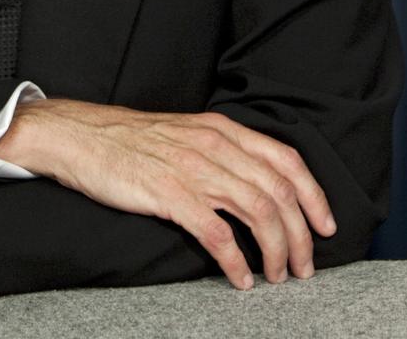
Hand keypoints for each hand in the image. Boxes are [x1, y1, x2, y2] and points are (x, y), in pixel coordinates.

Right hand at [0, 100, 335, 289]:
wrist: (81, 136)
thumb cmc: (130, 139)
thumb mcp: (184, 132)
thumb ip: (219, 150)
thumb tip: (255, 183)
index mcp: (220, 128)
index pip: (285, 159)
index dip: (314, 195)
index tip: (325, 225)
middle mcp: (213, 145)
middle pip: (278, 192)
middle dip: (301, 235)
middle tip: (304, 266)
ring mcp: (192, 170)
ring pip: (257, 213)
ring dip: (276, 252)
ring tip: (277, 276)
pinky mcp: (170, 195)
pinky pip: (218, 235)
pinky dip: (237, 262)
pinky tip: (239, 278)